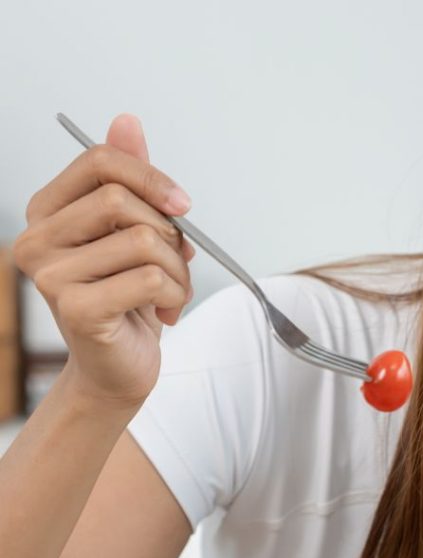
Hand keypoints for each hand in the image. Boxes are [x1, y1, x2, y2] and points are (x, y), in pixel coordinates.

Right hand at [12, 114, 194, 408]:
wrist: (119, 369)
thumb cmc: (128, 302)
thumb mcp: (135, 236)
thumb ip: (131, 182)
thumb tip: (126, 121)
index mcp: (48, 211)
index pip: (99, 162)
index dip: (151, 177)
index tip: (183, 205)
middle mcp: (37, 239)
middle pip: (122, 201)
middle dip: (170, 234)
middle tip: (177, 264)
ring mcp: (50, 275)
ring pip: (145, 242)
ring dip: (178, 271)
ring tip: (170, 294)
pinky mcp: (75, 308)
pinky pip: (149, 279)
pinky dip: (175, 295)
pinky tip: (165, 313)